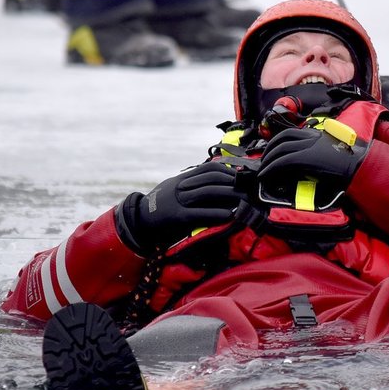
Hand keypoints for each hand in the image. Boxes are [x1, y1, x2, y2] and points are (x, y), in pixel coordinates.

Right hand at [116, 160, 241, 254]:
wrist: (139, 220)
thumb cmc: (162, 207)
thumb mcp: (175, 190)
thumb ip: (192, 186)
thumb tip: (217, 185)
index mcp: (182, 179)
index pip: (208, 169)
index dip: (227, 171)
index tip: (241, 177)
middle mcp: (181, 186)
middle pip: (212, 179)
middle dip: (233, 183)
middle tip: (249, 190)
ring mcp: (179, 201)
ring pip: (208, 193)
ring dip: (230, 196)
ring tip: (245, 201)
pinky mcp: (178, 217)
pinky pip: (200, 213)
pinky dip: (217, 213)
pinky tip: (229, 215)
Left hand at [257, 127, 368, 190]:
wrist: (360, 166)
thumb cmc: (353, 162)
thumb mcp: (335, 152)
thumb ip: (322, 152)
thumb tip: (312, 162)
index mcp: (318, 134)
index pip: (291, 133)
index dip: (277, 142)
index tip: (272, 150)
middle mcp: (311, 137)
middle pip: (282, 138)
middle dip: (269, 149)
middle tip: (264, 161)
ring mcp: (308, 146)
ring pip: (280, 149)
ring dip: (268, 160)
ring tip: (262, 171)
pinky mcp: (306, 158)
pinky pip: (283, 162)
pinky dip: (271, 169)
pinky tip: (265, 176)